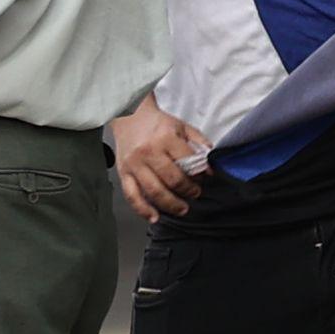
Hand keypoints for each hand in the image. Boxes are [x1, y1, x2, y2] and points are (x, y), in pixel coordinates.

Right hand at [114, 95, 209, 219]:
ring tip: (182, 209)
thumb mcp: (182, 126)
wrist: (129, 116)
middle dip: (188, 190)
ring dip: (171, 204)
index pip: (187, 161)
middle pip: (172, 180)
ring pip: (153, 191)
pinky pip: (132, 195)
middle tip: (195, 194)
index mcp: (165, 138)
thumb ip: (199, 143)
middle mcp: (148, 152)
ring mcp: (134, 164)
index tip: (204, 178)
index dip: (200, 173)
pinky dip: (143, 209)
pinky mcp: (123, 173)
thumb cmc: (157, 123)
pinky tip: (154, 217)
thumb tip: (211, 166)